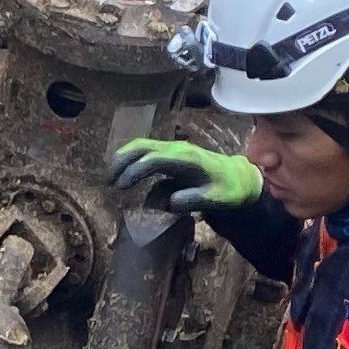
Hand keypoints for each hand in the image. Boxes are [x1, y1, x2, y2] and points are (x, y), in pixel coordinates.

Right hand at [111, 137, 261, 213]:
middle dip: (122, 161)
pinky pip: (147, 152)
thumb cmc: (228, 190)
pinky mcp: (172, 155)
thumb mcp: (217, 199)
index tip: (121, 187)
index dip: (134, 171)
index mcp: (186, 159)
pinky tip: (124, 175)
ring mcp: (174, 150)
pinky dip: (132, 160)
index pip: (153, 159)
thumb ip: (194, 200)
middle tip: (109, 182)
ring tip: (112, 178)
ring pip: (142, 146)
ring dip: (124, 159)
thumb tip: (171, 203)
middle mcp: (177, 149)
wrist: (239, 179)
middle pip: (142, 146)